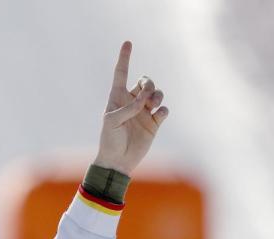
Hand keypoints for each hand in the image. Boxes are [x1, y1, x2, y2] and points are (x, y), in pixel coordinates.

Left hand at [93, 41, 168, 175]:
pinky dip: (163, 109)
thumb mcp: (112, 122)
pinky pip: (164, 109)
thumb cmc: (109, 140)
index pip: (121, 73)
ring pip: (157, 93)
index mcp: (117, 98)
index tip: (127, 43)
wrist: (118, 161)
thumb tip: (144, 100)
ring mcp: (143, 112)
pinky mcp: (153, 123)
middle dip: (149, 84)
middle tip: (146, 97)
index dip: (125, 58)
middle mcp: (132, 102)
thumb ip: (127, 108)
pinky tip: (158, 115)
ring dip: (157, 95)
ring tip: (153, 105)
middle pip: (145, 81)